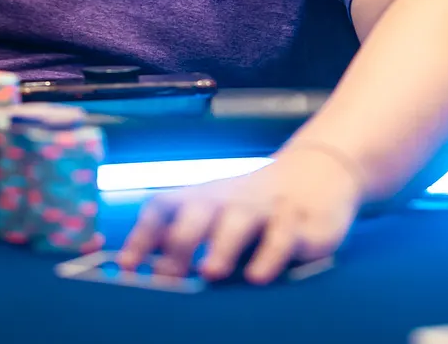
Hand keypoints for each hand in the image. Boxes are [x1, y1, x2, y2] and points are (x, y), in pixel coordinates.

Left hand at [116, 143, 363, 283]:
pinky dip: (270, 255)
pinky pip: (283, 236)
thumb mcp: (217, 211)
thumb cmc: (254, 204)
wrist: (319, 169)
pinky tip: (258, 276)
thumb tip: (145, 275)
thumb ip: (185, 237)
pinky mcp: (300, 223)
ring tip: (209, 271)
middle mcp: (229, 200)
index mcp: (203, 198)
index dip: (142, 236)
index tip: (128, 267)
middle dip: (179, 242)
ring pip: (239, 221)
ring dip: (222, 245)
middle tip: (167, 276)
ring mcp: (265, 209)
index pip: (163, 208)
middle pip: (197, 212)